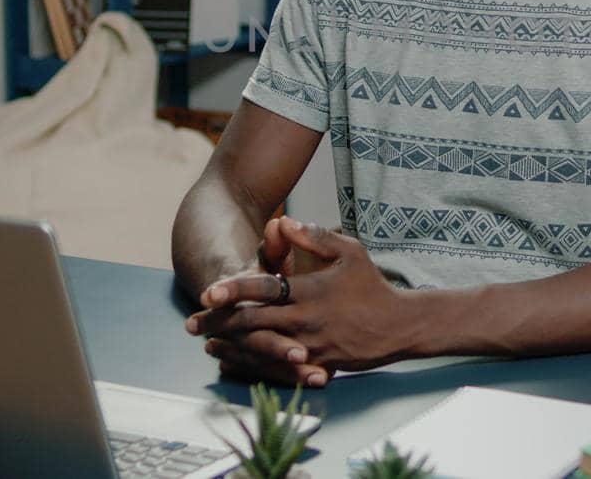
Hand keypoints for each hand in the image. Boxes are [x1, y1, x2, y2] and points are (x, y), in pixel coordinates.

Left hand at [188, 217, 418, 377]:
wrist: (399, 326)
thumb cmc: (372, 285)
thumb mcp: (349, 252)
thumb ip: (315, 237)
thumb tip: (283, 222)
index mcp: (310, 291)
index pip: (264, 289)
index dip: (234, 290)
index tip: (208, 293)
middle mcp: (306, 320)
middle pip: (252, 323)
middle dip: (218, 324)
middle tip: (191, 324)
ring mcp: (310, 346)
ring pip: (260, 350)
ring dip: (230, 347)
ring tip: (207, 344)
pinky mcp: (315, 365)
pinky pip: (277, 368)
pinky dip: (252, 366)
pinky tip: (235, 363)